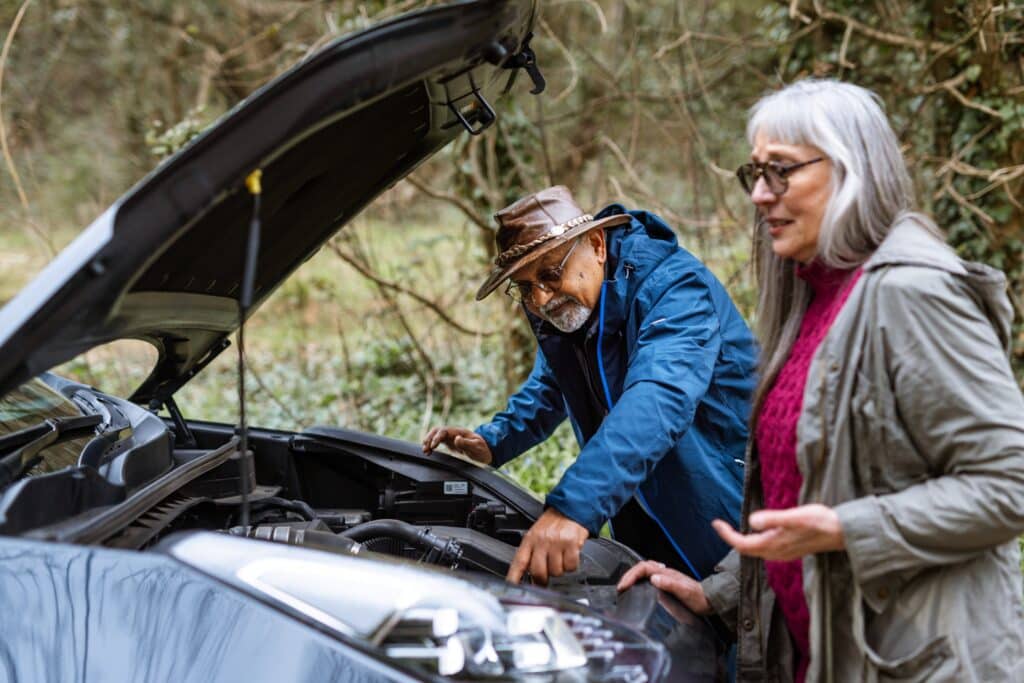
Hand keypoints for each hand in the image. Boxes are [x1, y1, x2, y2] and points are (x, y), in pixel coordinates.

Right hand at [421, 426, 491, 464]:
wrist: (486, 451)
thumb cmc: (482, 448)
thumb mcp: (477, 447)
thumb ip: (467, 443)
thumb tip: (456, 439)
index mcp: (459, 432)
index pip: (444, 431)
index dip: (437, 437)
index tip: (433, 446)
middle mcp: (453, 433)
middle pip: (437, 430)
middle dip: (430, 438)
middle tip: (426, 448)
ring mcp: (451, 437)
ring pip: (436, 435)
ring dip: (429, 441)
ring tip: (425, 450)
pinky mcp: (449, 442)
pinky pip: (438, 441)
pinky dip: (431, 445)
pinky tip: (428, 451)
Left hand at [506, 508, 588, 585]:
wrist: (570, 509)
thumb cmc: (553, 524)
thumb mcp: (536, 535)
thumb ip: (531, 553)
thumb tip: (528, 576)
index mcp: (530, 539)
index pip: (519, 562)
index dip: (514, 577)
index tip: (511, 587)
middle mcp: (542, 541)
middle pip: (538, 571)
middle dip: (542, 579)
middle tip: (545, 578)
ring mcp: (557, 543)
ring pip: (556, 572)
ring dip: (559, 570)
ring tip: (560, 558)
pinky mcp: (571, 544)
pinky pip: (571, 566)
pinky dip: (572, 565)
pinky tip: (569, 556)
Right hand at [616, 560, 711, 614]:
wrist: (710, 601)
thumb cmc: (699, 598)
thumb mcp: (685, 592)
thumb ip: (670, 584)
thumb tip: (654, 578)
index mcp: (666, 573)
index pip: (643, 568)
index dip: (631, 575)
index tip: (623, 585)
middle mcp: (665, 573)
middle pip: (641, 567)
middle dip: (628, 575)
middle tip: (620, 586)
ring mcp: (666, 578)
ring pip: (644, 571)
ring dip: (633, 576)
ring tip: (625, 585)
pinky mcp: (667, 584)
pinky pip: (649, 577)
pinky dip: (641, 579)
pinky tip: (641, 585)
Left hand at [712, 504, 844, 560]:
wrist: (843, 533)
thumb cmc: (821, 522)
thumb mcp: (796, 517)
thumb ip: (774, 519)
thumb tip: (751, 521)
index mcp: (775, 545)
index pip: (743, 544)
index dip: (727, 534)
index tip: (716, 523)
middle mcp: (777, 552)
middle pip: (747, 549)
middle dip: (731, 538)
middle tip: (719, 524)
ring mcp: (784, 553)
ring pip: (756, 551)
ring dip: (742, 541)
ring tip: (732, 528)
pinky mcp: (791, 550)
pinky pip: (766, 549)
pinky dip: (755, 542)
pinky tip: (758, 532)